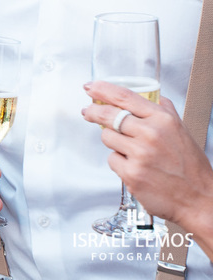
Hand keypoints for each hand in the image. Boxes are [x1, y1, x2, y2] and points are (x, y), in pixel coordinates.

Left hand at [82, 81, 212, 227]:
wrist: (199, 200)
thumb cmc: (191, 169)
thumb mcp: (182, 132)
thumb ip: (165, 112)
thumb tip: (152, 98)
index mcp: (163, 120)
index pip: (124, 97)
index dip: (102, 89)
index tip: (91, 88)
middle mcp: (151, 134)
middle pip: (108, 114)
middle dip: (93, 112)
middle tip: (88, 112)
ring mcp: (139, 154)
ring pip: (107, 137)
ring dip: (113, 142)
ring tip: (131, 151)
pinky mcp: (131, 173)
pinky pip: (111, 159)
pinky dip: (119, 162)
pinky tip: (135, 167)